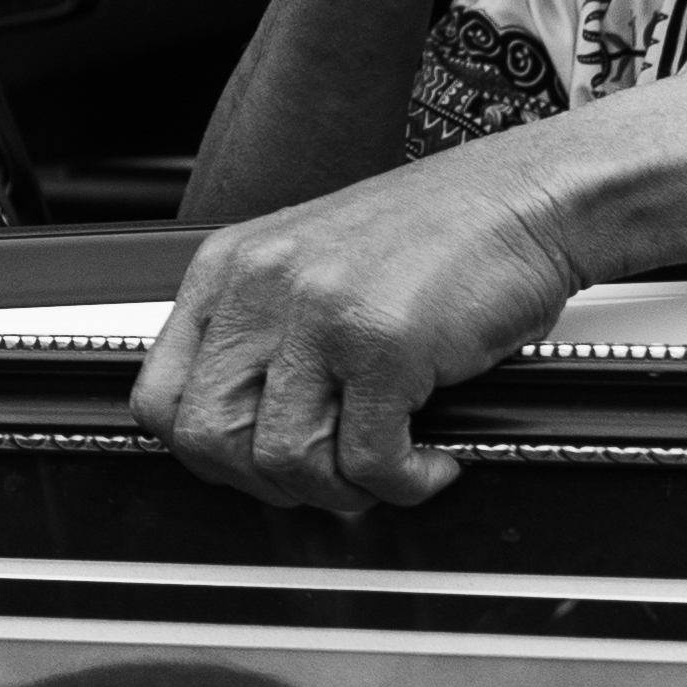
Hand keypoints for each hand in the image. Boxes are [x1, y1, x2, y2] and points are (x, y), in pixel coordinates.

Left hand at [131, 145, 585, 511]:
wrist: (527, 197)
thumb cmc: (441, 237)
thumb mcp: (318, 269)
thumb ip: (267, 337)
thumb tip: (244, 440)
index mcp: (231, 268)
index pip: (159, 398)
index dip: (206, 453)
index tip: (256, 463)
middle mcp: (261, 285)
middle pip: (207, 439)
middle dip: (267, 482)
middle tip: (325, 478)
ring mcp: (319, 312)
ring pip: (283, 461)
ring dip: (340, 489)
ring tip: (387, 468)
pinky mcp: (383, 344)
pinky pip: (368, 462)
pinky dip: (405, 483)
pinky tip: (431, 461)